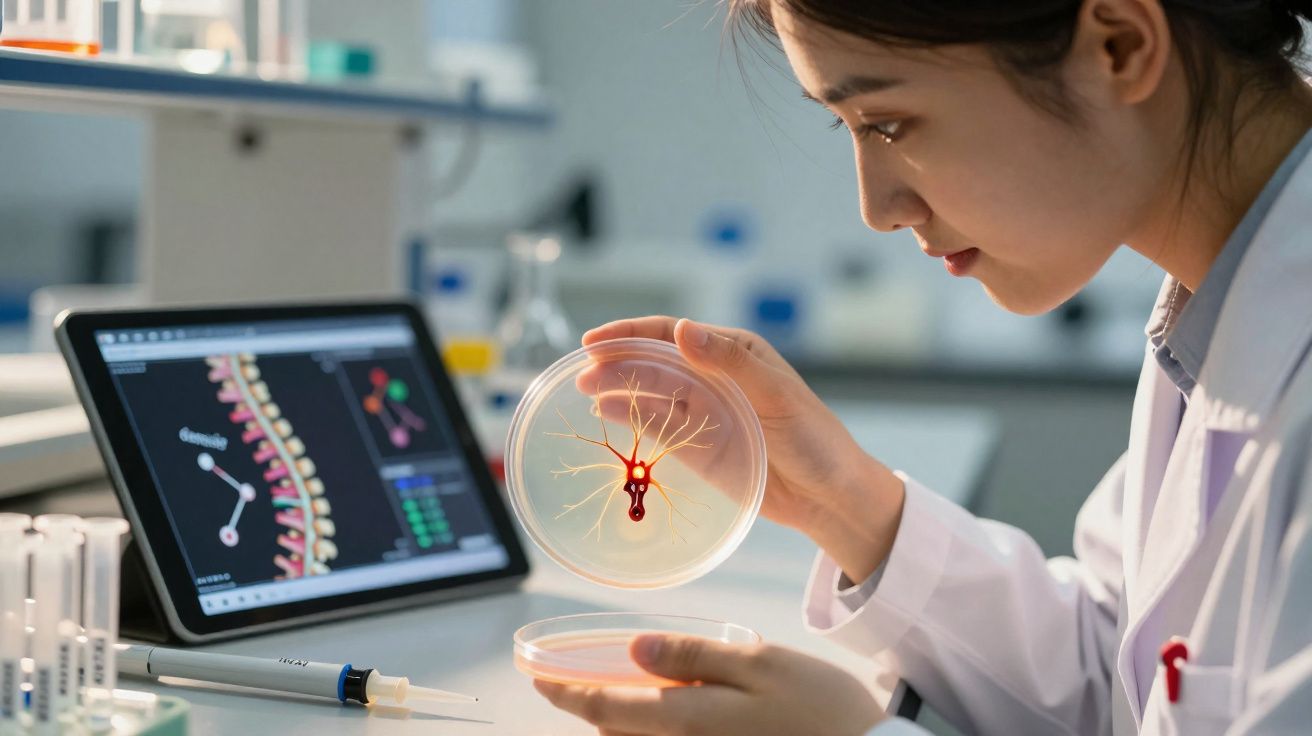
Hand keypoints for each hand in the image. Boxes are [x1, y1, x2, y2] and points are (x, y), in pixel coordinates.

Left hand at [534, 633, 884, 735]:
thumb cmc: (820, 706)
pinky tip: (662, 709)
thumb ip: (693, 657)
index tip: (536, 677)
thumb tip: (635, 651)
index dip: (566, 692)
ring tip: (614, 693)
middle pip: (614, 734)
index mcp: (689, 721)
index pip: (605, 708)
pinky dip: (648, 732)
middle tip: (567, 680)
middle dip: (588, 708)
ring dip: (618, 723)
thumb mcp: (759, 662)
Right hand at [580, 316, 904, 580]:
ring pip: (650, 392)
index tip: (594, 341)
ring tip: (583, 391)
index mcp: (733, 352)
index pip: (670, 333)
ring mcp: (703, 411)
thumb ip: (728, 362)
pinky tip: (607, 414)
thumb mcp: (774, 393)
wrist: (829, 495)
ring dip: (617, 389)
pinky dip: (632, 418)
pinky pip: (659, 426)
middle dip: (616, 361)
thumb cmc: (814, 437)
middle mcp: (713, 376)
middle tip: (581, 372)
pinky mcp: (698, 445)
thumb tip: (681, 329)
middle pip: (653, 361)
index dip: (629, 333)